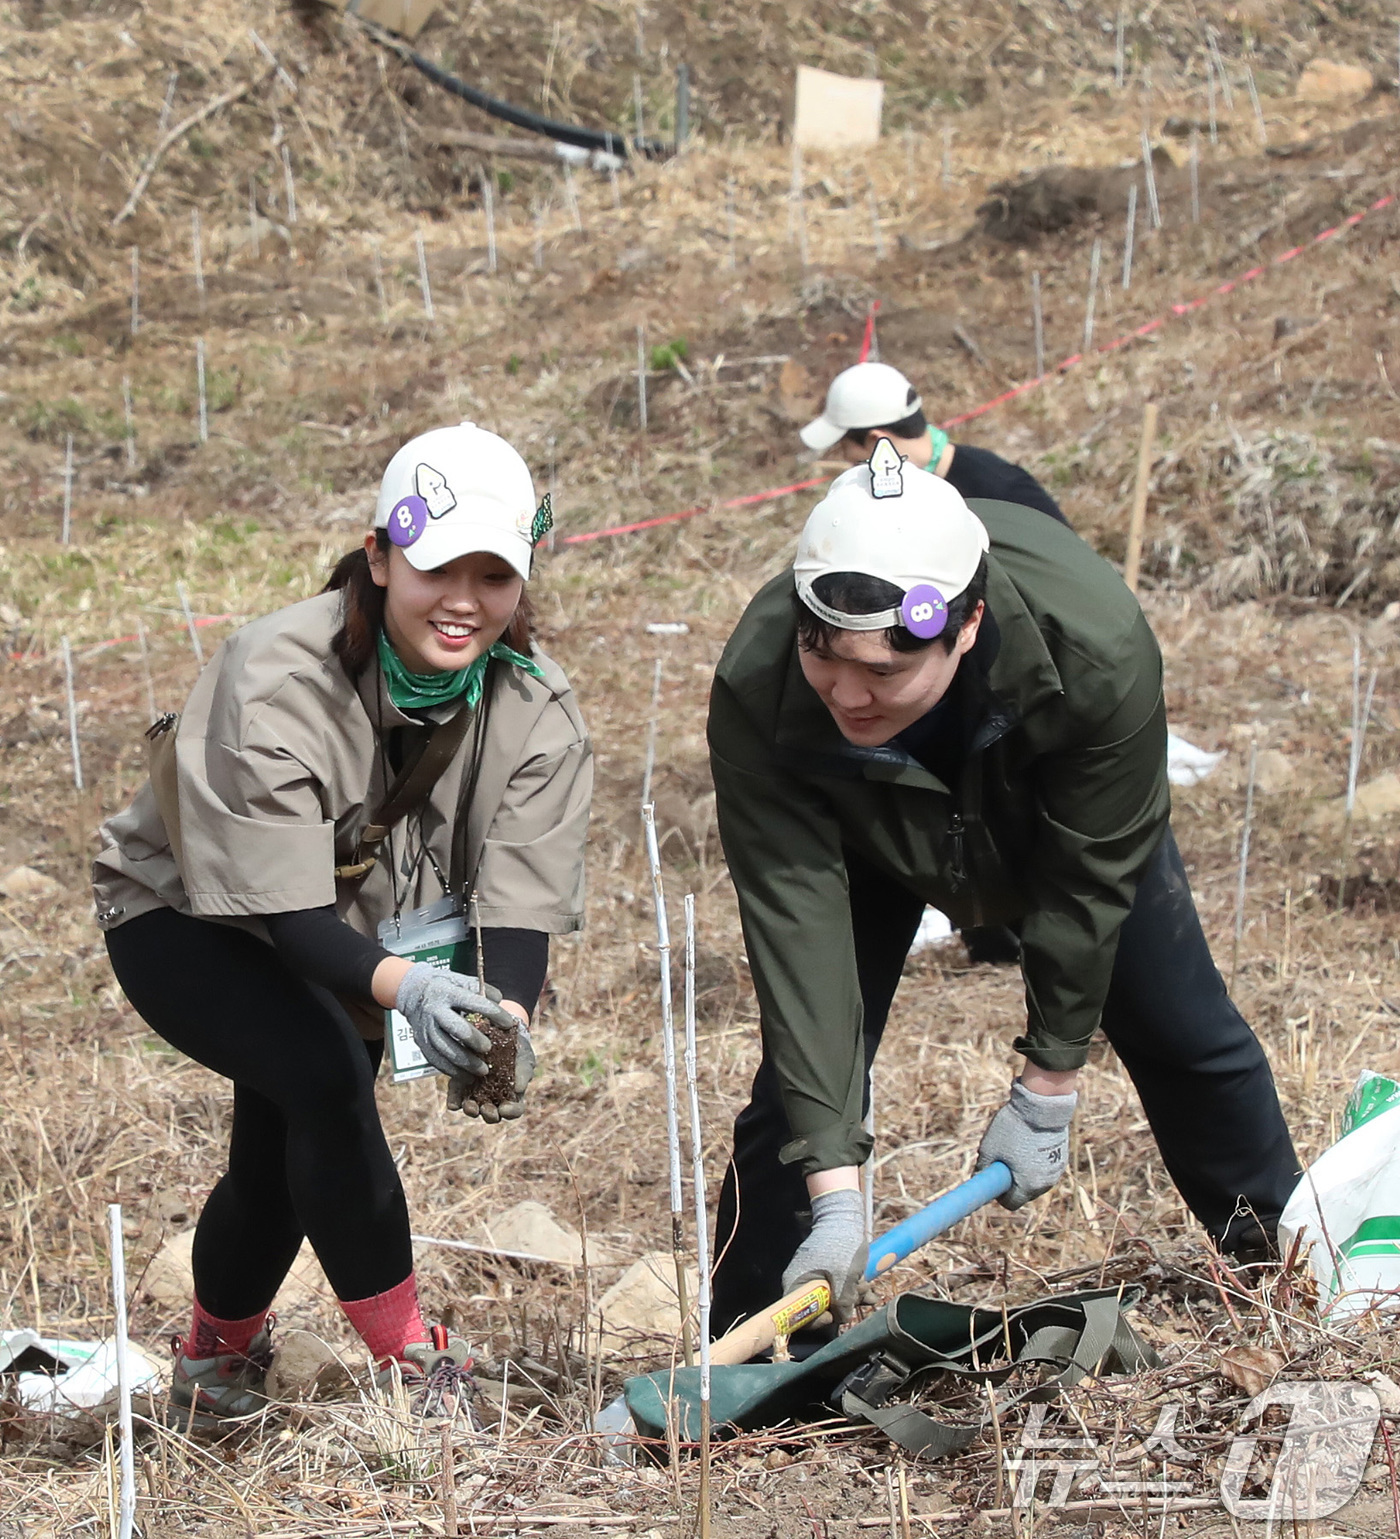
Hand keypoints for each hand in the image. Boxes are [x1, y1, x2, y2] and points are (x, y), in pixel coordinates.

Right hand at [395, 964, 512, 1077]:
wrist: (412, 992)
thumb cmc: (445, 987)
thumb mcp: (461, 980)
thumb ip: (481, 990)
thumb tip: (499, 1001)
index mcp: (449, 993)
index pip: (474, 1003)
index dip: (493, 1013)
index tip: (509, 1024)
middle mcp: (436, 1011)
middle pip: (456, 1028)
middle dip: (475, 1040)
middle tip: (489, 1049)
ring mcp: (426, 1028)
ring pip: (445, 1049)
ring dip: (465, 1062)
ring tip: (483, 1071)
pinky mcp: (421, 1043)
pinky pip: (436, 1060)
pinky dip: (452, 1071)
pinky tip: (467, 1077)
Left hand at [447, 1012, 536, 1122]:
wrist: (498, 1031)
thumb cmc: (516, 1048)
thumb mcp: (524, 1056)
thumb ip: (524, 1071)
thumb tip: (519, 1088)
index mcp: (512, 1095)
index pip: (514, 1111)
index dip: (511, 1112)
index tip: (505, 1108)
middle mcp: (494, 1098)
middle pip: (492, 1115)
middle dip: (489, 1115)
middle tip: (486, 1109)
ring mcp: (476, 1092)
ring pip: (473, 1110)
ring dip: (471, 1110)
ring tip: (469, 1105)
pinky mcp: (461, 1084)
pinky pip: (456, 1098)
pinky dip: (455, 1102)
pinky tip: (454, 1103)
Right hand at [781, 1188, 867, 1321]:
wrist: (843, 1216)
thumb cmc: (840, 1245)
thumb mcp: (845, 1277)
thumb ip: (843, 1303)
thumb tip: (843, 1318)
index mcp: (796, 1285)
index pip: (799, 1316)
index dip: (816, 1321)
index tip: (833, 1315)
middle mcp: (802, 1284)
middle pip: (819, 1309)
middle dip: (842, 1306)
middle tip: (859, 1295)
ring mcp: (815, 1277)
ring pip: (832, 1299)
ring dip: (852, 1297)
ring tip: (866, 1286)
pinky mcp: (827, 1272)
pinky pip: (838, 1289)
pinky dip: (852, 1289)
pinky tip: (865, 1284)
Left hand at [975, 1078, 1077, 1209]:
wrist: (1042, 1106)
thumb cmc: (1013, 1128)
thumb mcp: (989, 1147)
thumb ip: (983, 1168)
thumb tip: (978, 1176)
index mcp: (1028, 1186)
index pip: (1011, 1203)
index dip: (999, 1194)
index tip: (994, 1180)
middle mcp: (1045, 1183)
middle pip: (1024, 1193)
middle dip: (1013, 1182)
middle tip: (1003, 1161)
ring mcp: (1056, 1171)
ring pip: (1036, 1180)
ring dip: (1026, 1171)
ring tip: (1018, 1147)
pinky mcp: (1062, 1158)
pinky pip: (1045, 1166)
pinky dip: (1037, 1160)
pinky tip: (1030, 1142)